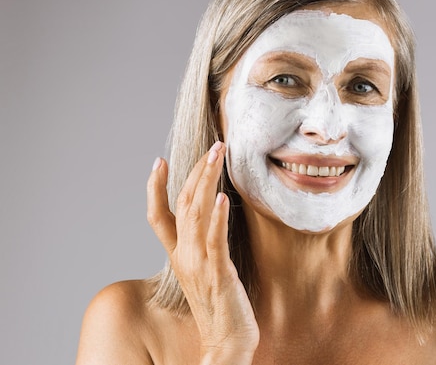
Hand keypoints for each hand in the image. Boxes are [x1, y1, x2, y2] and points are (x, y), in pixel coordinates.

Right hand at [147, 141, 258, 363]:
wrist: (227, 343)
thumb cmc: (221, 306)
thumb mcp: (206, 271)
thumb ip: (203, 246)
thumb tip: (213, 218)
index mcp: (179, 256)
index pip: (158, 216)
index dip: (155, 188)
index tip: (159, 161)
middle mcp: (184, 257)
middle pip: (182, 205)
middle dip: (196, 171)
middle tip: (213, 145)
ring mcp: (199, 265)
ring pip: (196, 214)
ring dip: (206, 181)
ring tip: (218, 155)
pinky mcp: (218, 275)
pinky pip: (214, 241)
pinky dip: (217, 217)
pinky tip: (222, 198)